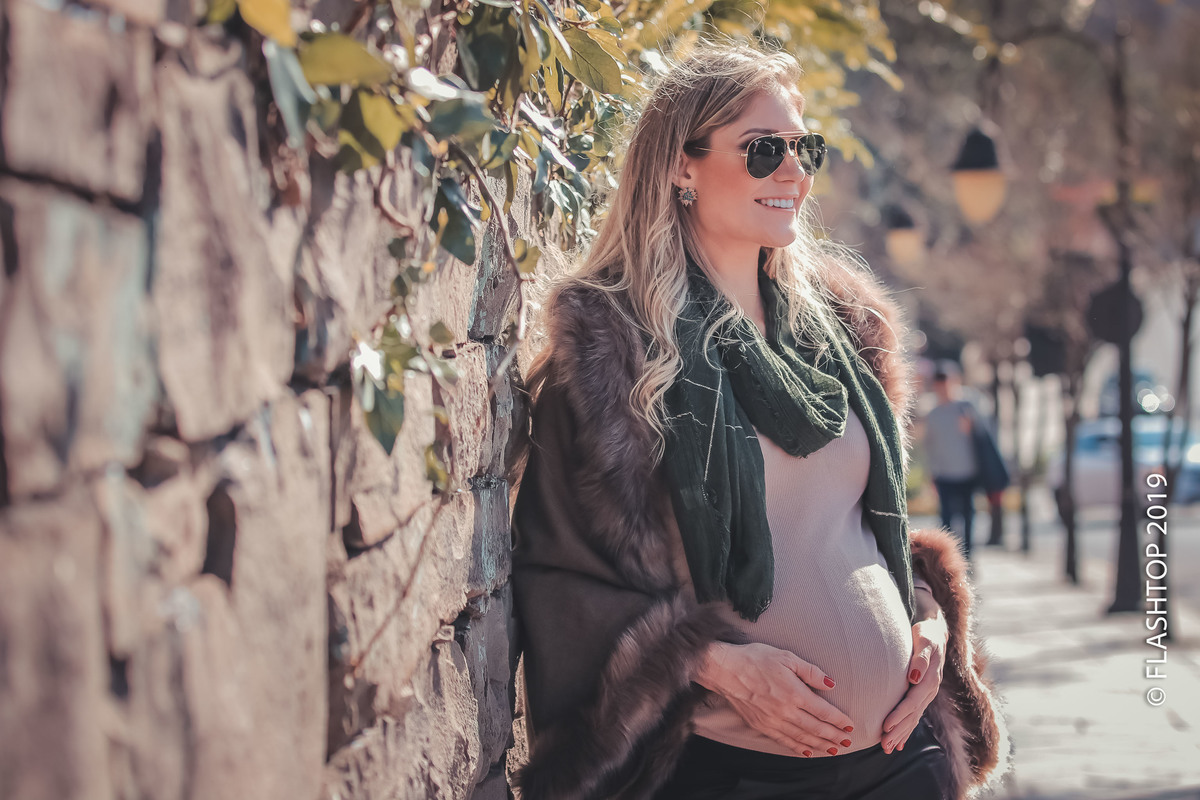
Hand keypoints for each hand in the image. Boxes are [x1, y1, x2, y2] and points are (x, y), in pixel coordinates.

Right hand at [694, 642, 856, 757]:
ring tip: (833, 749)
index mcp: (794, 693)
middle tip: (847, 741)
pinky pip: (784, 741)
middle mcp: (786, 711)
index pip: (824, 711)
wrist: (724, 669)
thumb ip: (810, 671)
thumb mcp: (786, 656)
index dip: (839, 720)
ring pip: (802, 738)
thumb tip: (831, 684)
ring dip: (820, 745)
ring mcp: (773, 721)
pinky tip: (807, 751)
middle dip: (834, 736)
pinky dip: (798, 748)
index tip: (850, 725)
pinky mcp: (761, 725)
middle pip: (816, 728)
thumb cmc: (754, 659)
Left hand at [881, 615, 948, 752]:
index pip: (912, 702)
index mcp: (930, 680)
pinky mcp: (923, 695)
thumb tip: (914, 677)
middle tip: (884, 745)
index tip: (885, 726)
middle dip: (898, 731)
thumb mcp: (924, 641)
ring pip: (913, 718)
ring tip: (888, 748)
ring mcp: (927, 694)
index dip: (899, 715)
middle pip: (912, 715)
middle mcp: (930, 690)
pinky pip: (915, 715)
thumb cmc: (925, 635)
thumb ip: (920, 658)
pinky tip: (899, 743)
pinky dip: (907, 729)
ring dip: (901, 734)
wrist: (936, 632)